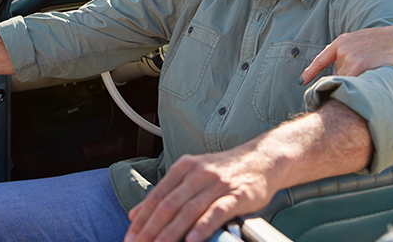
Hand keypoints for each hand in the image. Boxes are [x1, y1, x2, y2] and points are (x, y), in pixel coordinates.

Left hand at [125, 148, 273, 241]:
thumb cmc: (225, 170)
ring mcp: (217, 184)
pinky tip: (191, 240)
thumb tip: (136, 213)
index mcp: (184, 167)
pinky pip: (216, 212)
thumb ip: (165, 193)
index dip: (142, 218)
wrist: (262, 159)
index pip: (157, 196)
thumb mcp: (192, 174)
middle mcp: (198, 174)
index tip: (130, 237)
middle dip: (151, 229)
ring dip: (171, 232)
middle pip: (169, 204)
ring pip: (189, 210)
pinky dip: (202, 227)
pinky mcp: (236, 195)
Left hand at [299, 24, 392, 86]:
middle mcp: (343, 48)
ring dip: (356, 83)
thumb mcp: (364, 43)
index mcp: (342, 41)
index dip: (310, 71)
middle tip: (368, 73)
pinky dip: (359, 87)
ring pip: (346, 80)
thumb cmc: (387, 44)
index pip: (322, 58)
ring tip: (374, 72)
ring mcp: (350, 55)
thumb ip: (350, 53)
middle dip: (349, 78)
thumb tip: (340, 73)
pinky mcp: (359, 64)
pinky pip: (352, 83)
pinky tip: (372, 80)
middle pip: (338, 74)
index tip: (301, 82)